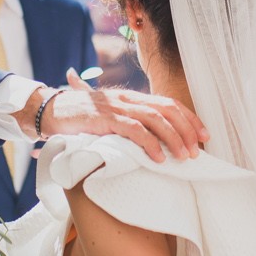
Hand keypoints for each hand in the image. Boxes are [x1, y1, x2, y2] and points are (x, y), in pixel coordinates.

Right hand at [36, 68, 207, 161]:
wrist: (50, 111)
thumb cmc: (81, 117)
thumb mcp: (111, 117)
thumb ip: (130, 123)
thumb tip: (153, 140)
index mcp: (132, 97)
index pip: (169, 103)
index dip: (190, 118)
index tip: (205, 135)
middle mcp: (128, 98)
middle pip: (167, 109)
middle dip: (187, 129)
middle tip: (197, 151)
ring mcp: (117, 107)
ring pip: (155, 119)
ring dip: (173, 138)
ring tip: (184, 156)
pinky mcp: (105, 118)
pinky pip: (134, 130)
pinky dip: (150, 144)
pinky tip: (158, 158)